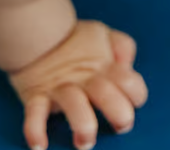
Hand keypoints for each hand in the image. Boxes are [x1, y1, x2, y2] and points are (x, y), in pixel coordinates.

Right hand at [9, 20, 147, 149]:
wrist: (35, 31)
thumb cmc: (74, 38)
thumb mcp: (104, 34)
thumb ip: (123, 47)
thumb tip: (128, 67)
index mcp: (104, 66)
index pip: (129, 81)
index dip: (136, 94)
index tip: (133, 103)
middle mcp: (84, 78)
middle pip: (105, 93)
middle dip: (117, 112)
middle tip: (121, 125)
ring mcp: (60, 87)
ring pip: (73, 104)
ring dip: (82, 124)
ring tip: (84, 141)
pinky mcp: (36, 95)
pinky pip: (34, 113)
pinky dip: (34, 129)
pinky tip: (39, 145)